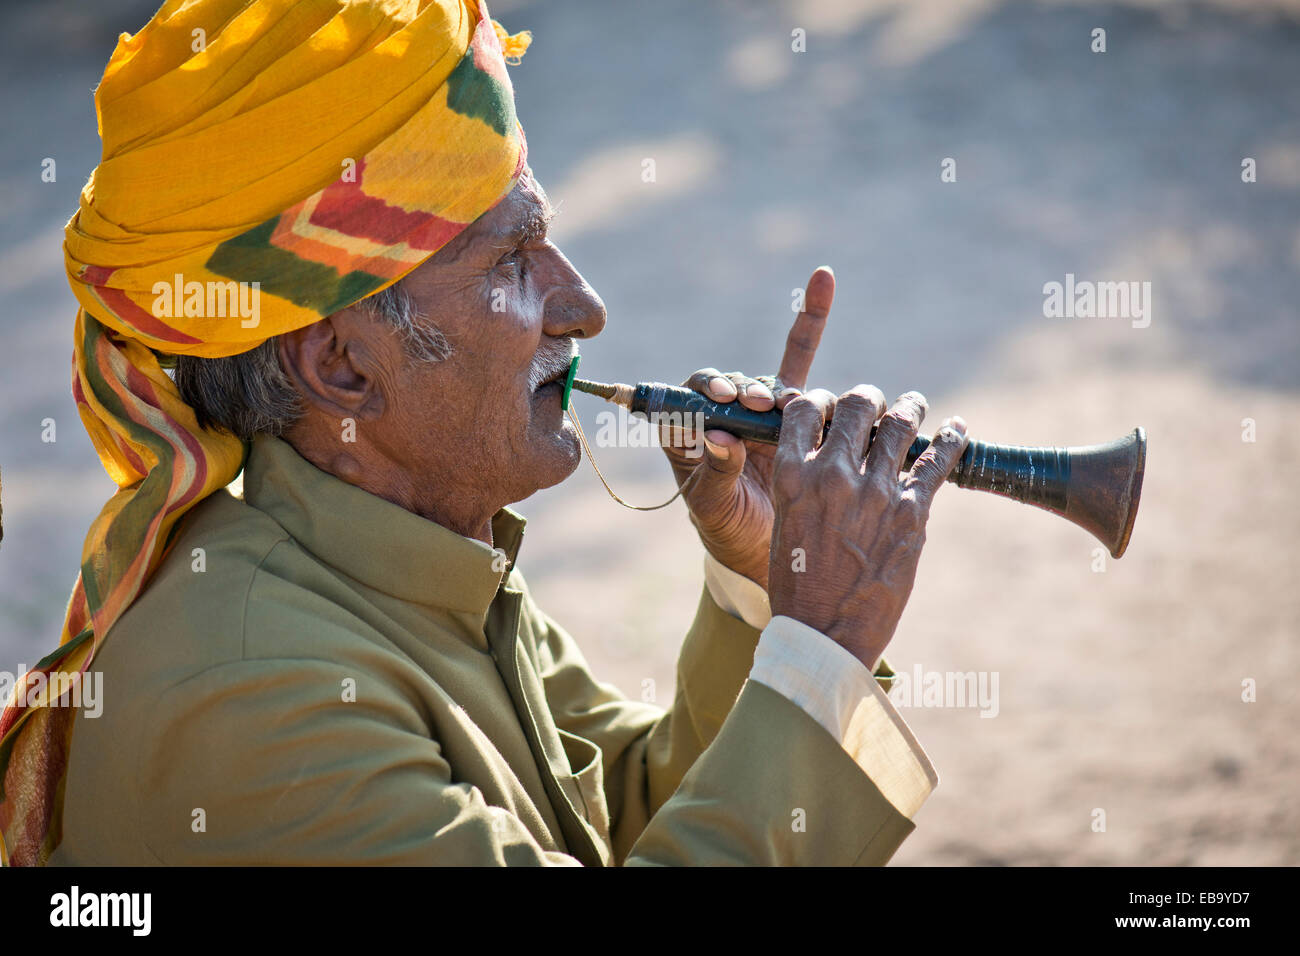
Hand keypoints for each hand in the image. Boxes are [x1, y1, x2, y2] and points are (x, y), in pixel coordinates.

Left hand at [660, 267, 834, 589]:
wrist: (767, 549)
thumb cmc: (730, 529)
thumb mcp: (716, 507)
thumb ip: (715, 474)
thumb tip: (718, 439)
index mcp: (689, 434)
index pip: (687, 397)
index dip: (705, 392)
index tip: (722, 400)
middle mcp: (723, 413)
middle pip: (730, 383)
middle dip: (742, 389)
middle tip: (755, 405)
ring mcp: (760, 409)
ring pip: (768, 382)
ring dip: (776, 390)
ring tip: (783, 409)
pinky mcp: (795, 409)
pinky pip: (800, 357)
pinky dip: (811, 318)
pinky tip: (822, 279)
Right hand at [766, 387, 968, 670]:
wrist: (825, 635)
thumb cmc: (798, 584)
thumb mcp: (784, 522)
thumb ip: (804, 484)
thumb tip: (826, 457)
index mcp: (793, 476)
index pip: (805, 408)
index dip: (820, 401)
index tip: (830, 407)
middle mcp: (833, 475)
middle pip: (856, 405)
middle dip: (866, 400)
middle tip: (875, 406)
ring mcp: (876, 492)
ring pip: (898, 423)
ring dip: (908, 408)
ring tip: (914, 405)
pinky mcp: (912, 513)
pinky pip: (938, 461)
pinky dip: (951, 439)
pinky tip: (958, 429)